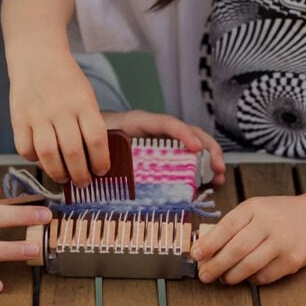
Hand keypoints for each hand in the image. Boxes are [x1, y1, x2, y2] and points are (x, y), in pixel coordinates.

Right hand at [9, 48, 108, 186]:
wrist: (37, 56)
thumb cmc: (66, 81)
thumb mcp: (86, 95)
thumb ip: (89, 122)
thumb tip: (94, 158)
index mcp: (83, 103)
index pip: (96, 139)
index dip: (101, 161)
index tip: (102, 171)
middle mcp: (60, 109)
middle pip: (73, 151)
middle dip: (81, 174)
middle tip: (84, 182)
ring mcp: (37, 114)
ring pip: (48, 154)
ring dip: (58, 173)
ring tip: (64, 178)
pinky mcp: (18, 118)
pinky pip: (25, 148)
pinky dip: (34, 159)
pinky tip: (42, 159)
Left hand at [102, 110, 225, 184]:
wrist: (86, 129)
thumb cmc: (93, 134)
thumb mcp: (97, 140)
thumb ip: (101, 152)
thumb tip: (103, 172)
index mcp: (138, 122)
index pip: (166, 123)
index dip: (183, 134)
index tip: (196, 149)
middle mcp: (153, 129)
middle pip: (188, 133)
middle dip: (208, 149)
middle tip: (219, 169)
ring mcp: (159, 140)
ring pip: (191, 145)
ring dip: (208, 160)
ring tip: (218, 178)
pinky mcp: (161, 152)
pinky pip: (184, 157)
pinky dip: (197, 169)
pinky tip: (206, 183)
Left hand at [191, 194, 305, 284]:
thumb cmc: (279, 214)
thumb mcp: (256, 209)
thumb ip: (233, 224)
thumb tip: (206, 247)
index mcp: (255, 207)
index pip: (227, 226)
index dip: (209, 243)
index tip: (196, 255)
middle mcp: (269, 223)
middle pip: (237, 249)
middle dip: (216, 265)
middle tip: (204, 275)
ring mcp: (282, 242)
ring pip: (250, 265)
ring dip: (232, 275)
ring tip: (223, 278)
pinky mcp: (293, 260)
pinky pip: (265, 275)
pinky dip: (251, 279)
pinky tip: (245, 277)